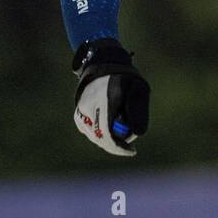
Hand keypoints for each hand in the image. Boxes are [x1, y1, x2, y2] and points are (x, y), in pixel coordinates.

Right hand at [72, 38, 150, 155]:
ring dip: (110, 138)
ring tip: (122, 124)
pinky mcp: (78, 117)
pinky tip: (111, 122)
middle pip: (101, 139)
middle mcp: (87, 108)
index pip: (107, 133)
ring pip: (96, 137)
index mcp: (103, 100)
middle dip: (117, 145)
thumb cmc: (125, 79)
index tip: (132, 151)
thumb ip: (139, 111)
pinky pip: (92, 133)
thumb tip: (138, 134)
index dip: (119, 146)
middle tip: (130, 145)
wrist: (103, 66)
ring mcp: (80, 113)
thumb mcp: (138, 90)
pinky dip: (102, 133)